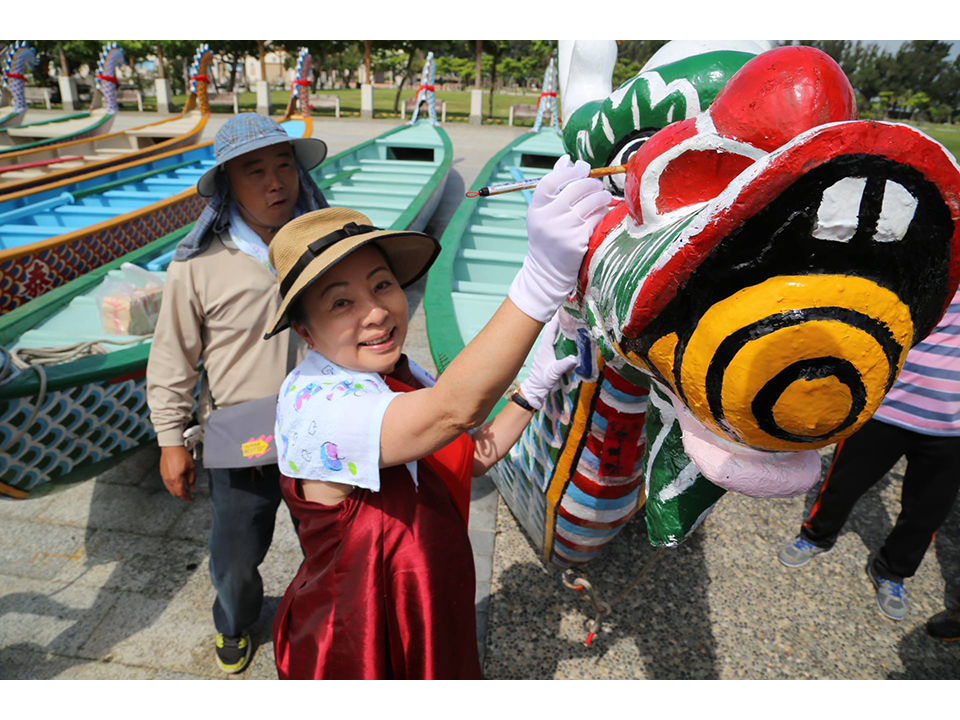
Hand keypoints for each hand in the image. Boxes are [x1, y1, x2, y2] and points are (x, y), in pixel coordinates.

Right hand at [159, 445, 194, 501]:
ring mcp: (164, 477)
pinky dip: (172, 487)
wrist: (171, 447)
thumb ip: (191, 479)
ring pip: (170, 489)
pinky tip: (177, 485)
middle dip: (182, 496)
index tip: (190, 499)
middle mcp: (169, 479)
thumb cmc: (181, 454)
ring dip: (176, 492)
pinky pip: (167, 484)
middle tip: (187, 496)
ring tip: (183, 491)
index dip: (186, 498)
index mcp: (176, 479)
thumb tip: (192, 487)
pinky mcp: (162, 473)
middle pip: (175, 493)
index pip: (181, 493)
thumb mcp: (191, 467)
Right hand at [508, 155, 610, 321]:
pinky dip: (602, 212)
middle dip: (591, 183)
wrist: (547, 271)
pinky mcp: (578, 241)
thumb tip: (567, 160)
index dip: (570, 171)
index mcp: (536, 208)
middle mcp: (547, 218)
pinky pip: (597, 218)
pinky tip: (601, 213)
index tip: (582, 168)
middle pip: (575, 188)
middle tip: (597, 185)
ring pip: (591, 202)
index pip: (552, 180)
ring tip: (602, 197)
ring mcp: (563, 230)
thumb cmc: (547, 237)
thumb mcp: (543, 212)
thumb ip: (554, 187)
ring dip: (601, 196)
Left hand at [518, 312, 577, 409]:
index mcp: (545, 347)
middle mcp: (545, 346)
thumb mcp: (555, 373)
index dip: (556, 319)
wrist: (536, 389)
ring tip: (567, 318)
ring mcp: (546, 350)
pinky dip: (559, 335)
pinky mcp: (548, 355)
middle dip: (558, 320)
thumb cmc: (543, 380)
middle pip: (552, 329)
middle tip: (567, 310)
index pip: (551, 330)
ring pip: (553, 335)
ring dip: (559, 327)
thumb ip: (564, 365)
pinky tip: (565, 335)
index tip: (562, 309)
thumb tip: (575, 358)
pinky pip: (554, 341)